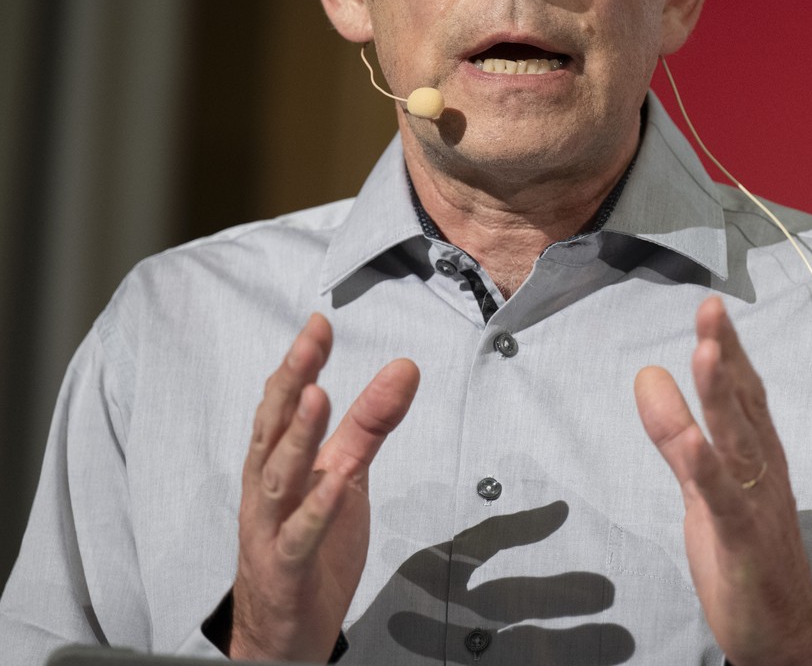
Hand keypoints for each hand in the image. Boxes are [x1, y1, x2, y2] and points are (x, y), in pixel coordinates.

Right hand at [229, 313, 419, 661]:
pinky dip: (315, 511)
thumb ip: (370, 424)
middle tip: (310, 339)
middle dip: (292, 382)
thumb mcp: (345, 475)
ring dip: (296, 437)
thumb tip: (405, 368)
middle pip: (272, 430)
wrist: (283, 630)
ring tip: (316, 395)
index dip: (299, 364)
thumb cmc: (309, 545)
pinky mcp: (284, 570)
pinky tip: (334, 484)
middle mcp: (265, 492)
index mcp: (277, 464)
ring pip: (276, 479)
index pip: (283, 406)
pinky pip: (298, 538)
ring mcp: (269, 531)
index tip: (319, 323)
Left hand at [634, 297, 811, 665]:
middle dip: (727, 355)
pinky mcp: (743, 540)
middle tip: (712, 309)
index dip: (731, 350)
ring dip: (722, 397)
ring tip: (706, 352)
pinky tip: (693, 443)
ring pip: (739, 442)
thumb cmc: (746, 552)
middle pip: (745, 405)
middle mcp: (764, 471)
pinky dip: (709, 469)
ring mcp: (757, 504)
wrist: (783, 629)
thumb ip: (676, 435)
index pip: (746, 393)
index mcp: (759, 457)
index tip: (713, 308)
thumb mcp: (705, 488)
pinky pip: (726, 501)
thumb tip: (648, 376)